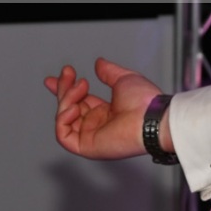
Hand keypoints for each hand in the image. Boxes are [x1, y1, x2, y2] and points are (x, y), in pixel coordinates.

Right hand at [42, 57, 163, 160]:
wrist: (151, 117)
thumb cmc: (145, 102)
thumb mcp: (123, 79)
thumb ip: (109, 71)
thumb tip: (99, 63)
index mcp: (105, 112)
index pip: (78, 101)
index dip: (65, 89)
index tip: (58, 76)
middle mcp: (96, 125)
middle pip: (68, 107)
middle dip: (63, 88)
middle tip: (68, 72)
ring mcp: (90, 136)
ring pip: (63, 119)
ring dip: (66, 99)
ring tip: (81, 86)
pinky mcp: (87, 147)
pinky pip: (63, 136)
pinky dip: (63, 119)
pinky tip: (75, 106)